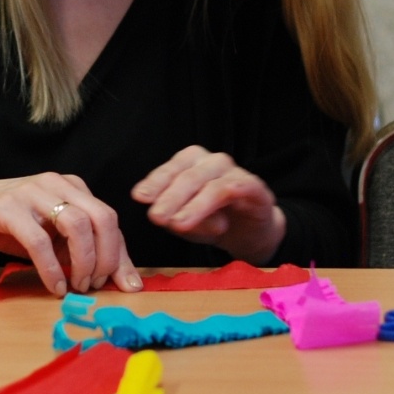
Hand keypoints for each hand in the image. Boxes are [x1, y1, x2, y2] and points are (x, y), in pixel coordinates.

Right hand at [0, 172, 142, 295]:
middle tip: (96, 285)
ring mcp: (32, 192)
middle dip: (107, 257)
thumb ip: (77, 250)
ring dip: (83, 261)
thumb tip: (115, 279)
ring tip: (76, 286)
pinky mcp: (7, 207)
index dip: (121, 255)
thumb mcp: (49, 237)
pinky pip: (39, 240)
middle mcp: (57, 184)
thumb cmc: (7, 225)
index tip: (127, 286)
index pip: (109, 219)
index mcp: (72, 188)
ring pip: (76, 224)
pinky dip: (51, 268)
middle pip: (102, 217)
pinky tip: (54, 285)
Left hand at [131, 146, 285, 263]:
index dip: (155, 182)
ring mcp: (234, 172)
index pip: (170, 169)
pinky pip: (235, 189)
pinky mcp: (254, 186)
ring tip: (178, 224)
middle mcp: (211, 162)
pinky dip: (221, 201)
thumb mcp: (186, 221)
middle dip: (170, 197)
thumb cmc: (212, 220)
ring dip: (192, 205)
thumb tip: (159, 214)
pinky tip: (213, 220)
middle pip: (187, 176)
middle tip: (156, 217)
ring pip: (209, 183)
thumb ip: (172, 216)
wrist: (249, 231)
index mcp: (191, 164)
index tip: (140, 197)